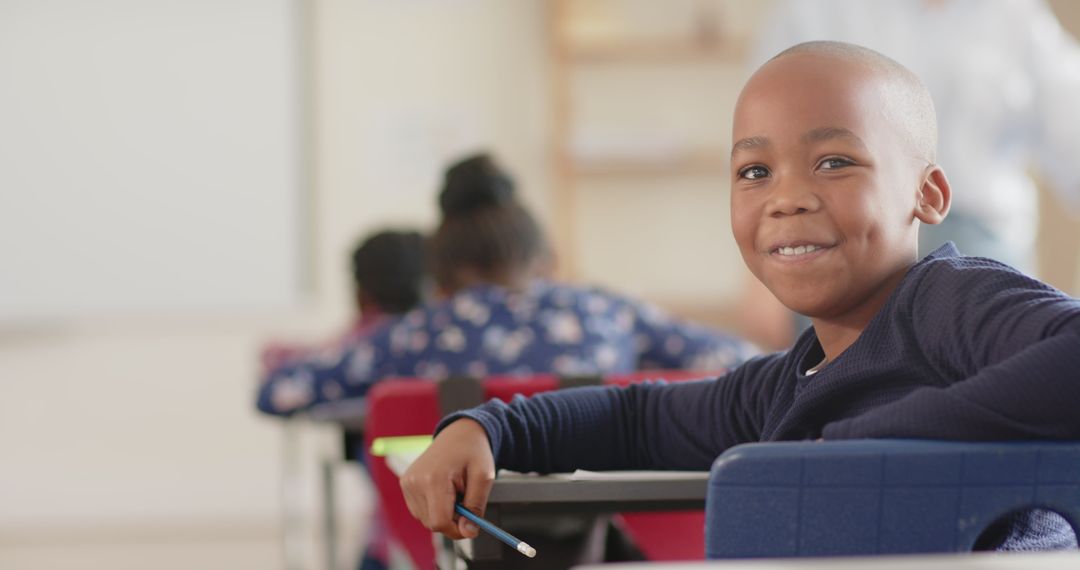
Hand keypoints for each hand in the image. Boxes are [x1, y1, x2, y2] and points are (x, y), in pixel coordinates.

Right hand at [400, 418, 495, 539]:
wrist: (459, 433)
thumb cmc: (473, 452)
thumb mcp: (484, 477)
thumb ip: (476, 507)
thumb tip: (468, 533)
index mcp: (434, 479)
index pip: (439, 522)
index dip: (457, 529)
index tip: (470, 524)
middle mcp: (415, 482)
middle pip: (432, 523)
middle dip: (452, 520)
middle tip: (465, 501)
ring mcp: (407, 483)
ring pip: (426, 519)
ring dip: (443, 513)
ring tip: (454, 492)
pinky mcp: (405, 484)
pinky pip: (420, 510)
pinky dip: (434, 507)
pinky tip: (443, 491)